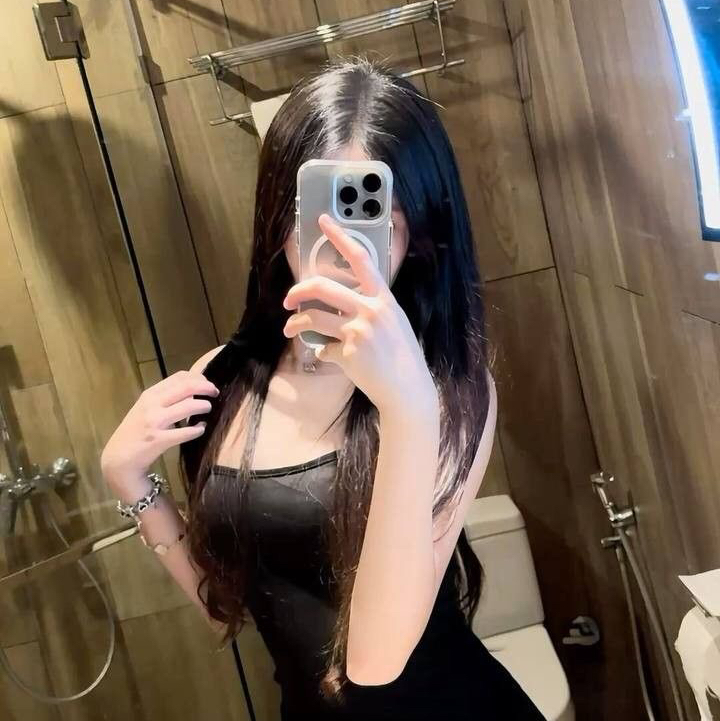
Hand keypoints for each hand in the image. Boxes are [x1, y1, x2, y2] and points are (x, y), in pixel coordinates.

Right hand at [100, 370, 218, 487]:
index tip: (207, 384)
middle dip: (207, 387)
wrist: (119, 457)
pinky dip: (199, 429)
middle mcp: (152, 404)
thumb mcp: (147, 408)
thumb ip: (166, 397)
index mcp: (150, 394)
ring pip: (190, 406)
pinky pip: (187, 432)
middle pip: (188, 387)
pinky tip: (201, 428)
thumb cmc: (136, 431)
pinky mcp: (159, 440)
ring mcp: (155, 422)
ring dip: (204, 406)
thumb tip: (194, 389)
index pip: (180, 376)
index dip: (199, 377)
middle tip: (215, 393)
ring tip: (208, 410)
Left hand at [283, 213, 435, 415]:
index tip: (323, 222)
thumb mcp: (394, 323)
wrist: (408, 390)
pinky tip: (331, 358)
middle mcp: (371, 310)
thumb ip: (371, 309)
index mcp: (384, 298)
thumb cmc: (403, 358)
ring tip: (289, 330)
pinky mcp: (347, 353)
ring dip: (295, 324)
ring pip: (313, 317)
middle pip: (322, 286)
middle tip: (288, 299)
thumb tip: (342, 306)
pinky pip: (323, 349)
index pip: (360, 258)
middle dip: (298, 290)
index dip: (340, 237)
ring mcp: (358, 331)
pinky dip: (322, 353)